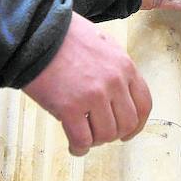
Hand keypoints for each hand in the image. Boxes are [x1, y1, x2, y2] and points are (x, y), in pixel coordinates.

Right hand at [23, 11, 150, 156]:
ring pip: (106, 135)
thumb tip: (118, 91)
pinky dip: (79, 148)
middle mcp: (114, 82)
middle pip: (127, 123)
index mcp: (124, 66)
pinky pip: (82, 140)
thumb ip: (114, 66)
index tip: (127, 133)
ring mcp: (93, 96)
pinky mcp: (70, 107)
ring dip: (95, 141)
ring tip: (83, 137)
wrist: (36, 32)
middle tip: (99, 134)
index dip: (137, 124)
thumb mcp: (102, 42)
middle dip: (114, 134)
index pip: (144, 103)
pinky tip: (74, 146)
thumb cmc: (65, 35)